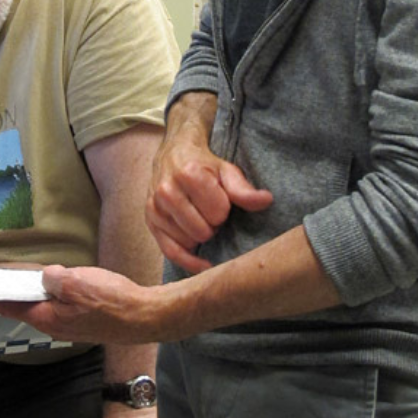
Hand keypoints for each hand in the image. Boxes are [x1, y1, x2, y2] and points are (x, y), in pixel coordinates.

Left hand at [0, 265, 159, 344]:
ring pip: (46, 308)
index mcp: (47, 318)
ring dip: (35, 295)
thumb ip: (53, 277)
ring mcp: (71, 327)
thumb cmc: (112, 301)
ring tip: (25, 280)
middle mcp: (56, 327)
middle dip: (13, 295)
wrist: (145, 317)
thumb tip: (46, 276)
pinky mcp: (85, 323)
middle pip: (27, 309)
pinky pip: (62, 308)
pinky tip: (58, 286)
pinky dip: (54, 297)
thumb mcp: (76, 281)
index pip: (11, 307)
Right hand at [146, 119, 272, 273]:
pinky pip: (170, 252)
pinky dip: (188, 260)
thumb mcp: (226, 171)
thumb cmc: (203, 164)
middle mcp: (167, 191)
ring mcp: (155, 207)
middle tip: (209, 211)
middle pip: (203, 231)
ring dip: (199, 235)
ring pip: (188, 242)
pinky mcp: (150, 221)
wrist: (173, 153)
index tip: (221, 200)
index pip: (218, 213)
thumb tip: (267, 200)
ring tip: (199, 217)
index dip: (224, 210)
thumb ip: (243, 189)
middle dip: (212, 224)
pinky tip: (204, 264)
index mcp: (188, 175)